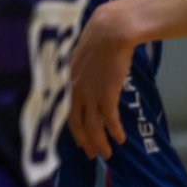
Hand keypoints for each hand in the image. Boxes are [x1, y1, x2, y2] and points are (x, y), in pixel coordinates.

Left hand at [67, 2, 131, 158]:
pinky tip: (120, 139)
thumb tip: (85, 82)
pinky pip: (109, 119)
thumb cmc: (98, 40)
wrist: (110, 31)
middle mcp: (75, 89)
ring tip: (107, 153)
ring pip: (93, 125)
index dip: (72, 128)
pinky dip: (114, 131)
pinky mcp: (106, 94)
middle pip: (77, 123)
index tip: (78, 140)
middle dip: (84, 141)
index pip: (65, 110)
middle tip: (91, 154)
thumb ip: (80, 73)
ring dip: (100, 142)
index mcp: (67, 80)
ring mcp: (90, 93)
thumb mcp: (81, 58)